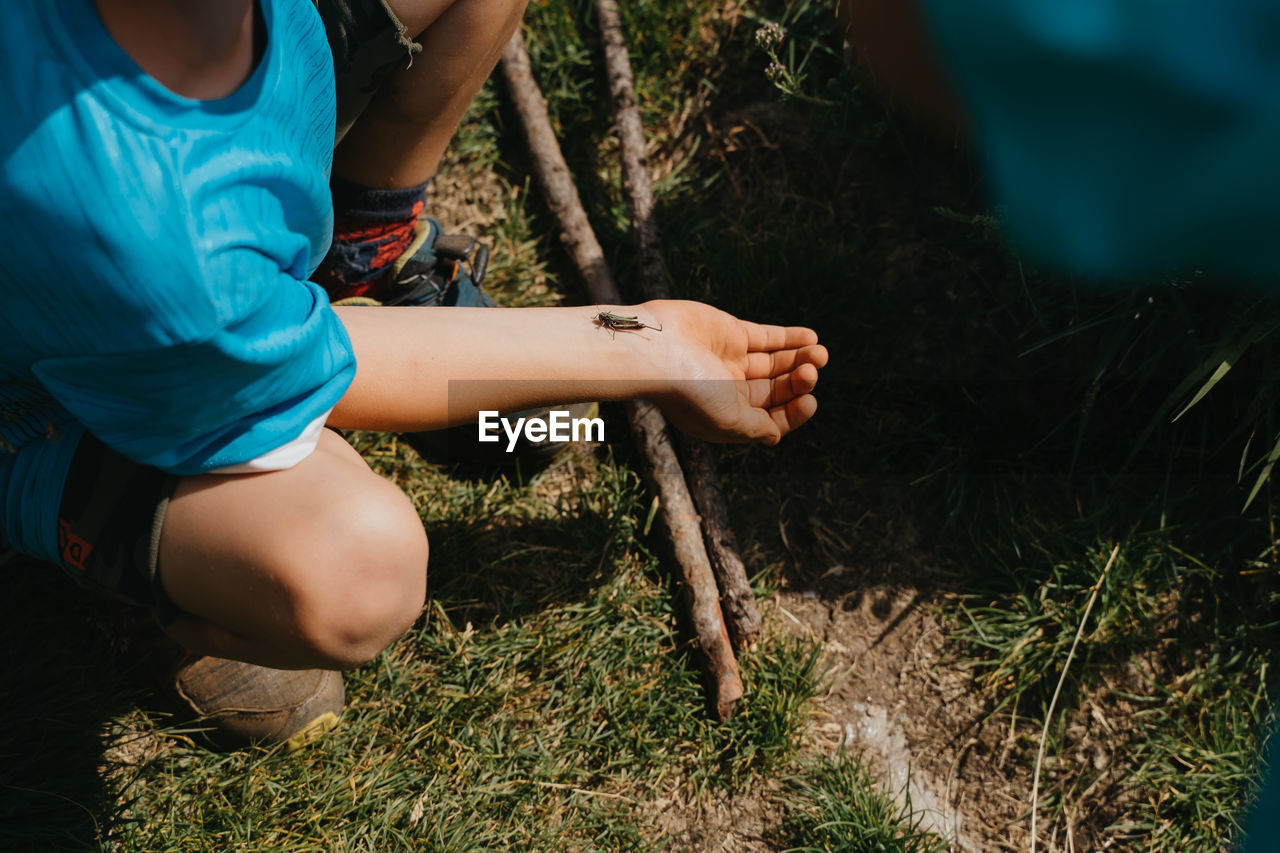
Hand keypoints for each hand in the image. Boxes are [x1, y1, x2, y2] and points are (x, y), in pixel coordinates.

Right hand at [640, 300, 827, 444]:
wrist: (656, 350)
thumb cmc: (689, 392)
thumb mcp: (728, 421)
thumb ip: (756, 428)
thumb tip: (776, 435)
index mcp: (726, 417)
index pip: (770, 418)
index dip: (794, 412)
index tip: (810, 401)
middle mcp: (728, 390)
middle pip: (775, 389)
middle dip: (798, 381)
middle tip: (811, 372)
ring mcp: (729, 360)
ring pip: (774, 362)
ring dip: (799, 359)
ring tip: (820, 354)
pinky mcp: (730, 333)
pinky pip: (766, 337)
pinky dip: (790, 338)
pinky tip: (811, 338)